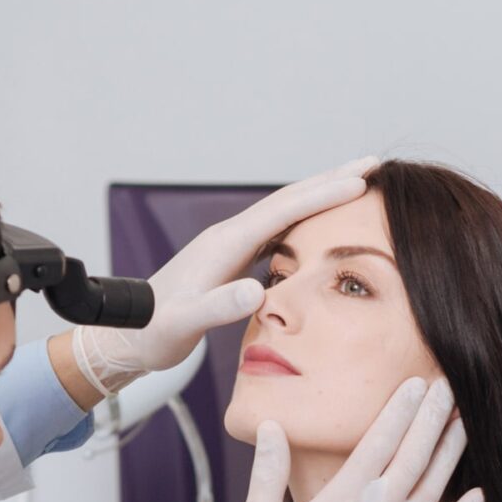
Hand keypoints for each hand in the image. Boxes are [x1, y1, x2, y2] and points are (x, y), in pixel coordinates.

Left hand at [72, 158, 377, 396]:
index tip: (362, 180)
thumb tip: (258, 292)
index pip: (282, 210)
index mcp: (224, 244)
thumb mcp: (185, 325)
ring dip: (320, 197)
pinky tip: (319, 229)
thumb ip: (219, 308)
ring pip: (284, 214)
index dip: (323, 194)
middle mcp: (228, 237)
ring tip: (357, 186)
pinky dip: (303, 223)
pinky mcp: (229, 262)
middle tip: (374, 165)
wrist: (127, 337)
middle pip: (288, 200)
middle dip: (331, 180)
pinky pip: (275, 234)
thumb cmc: (153, 333)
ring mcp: (229, 247)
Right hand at [233, 377, 484, 501]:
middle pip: (415, 455)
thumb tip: (272, 428)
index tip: (415, 382)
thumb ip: (267, 473)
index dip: (400, 408)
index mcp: (342, 500)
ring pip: (435, 487)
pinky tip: (480, 493)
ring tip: (465, 421)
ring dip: (452, 451)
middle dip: (433, 417)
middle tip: (449, 386)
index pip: (379, 440)